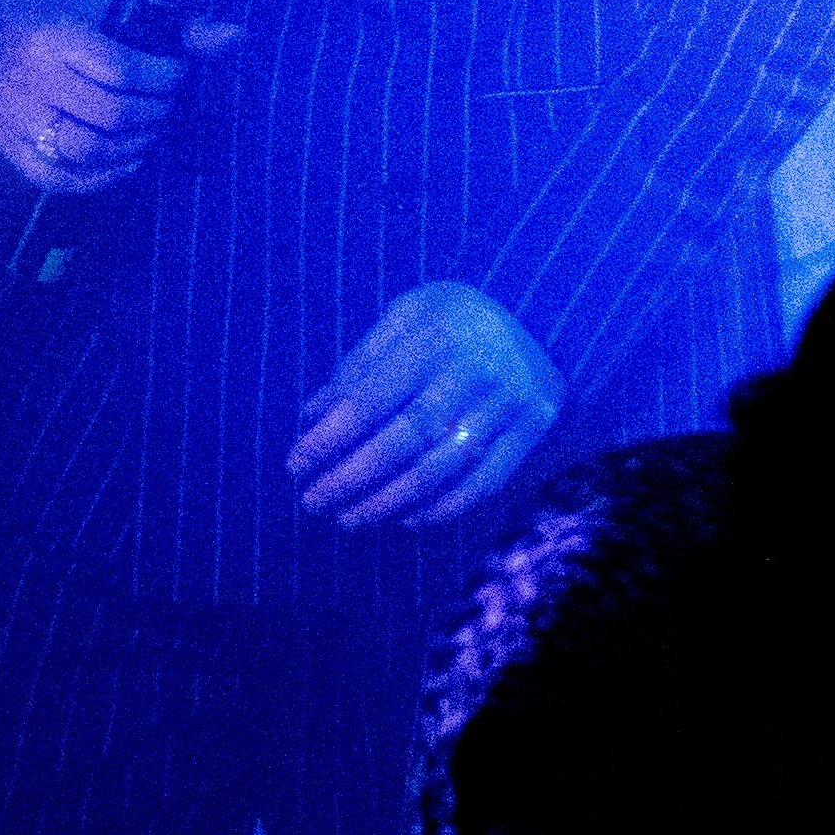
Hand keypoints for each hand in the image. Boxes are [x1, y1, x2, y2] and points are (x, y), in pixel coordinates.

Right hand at [0, 0, 242, 193]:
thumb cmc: (69, 12)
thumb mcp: (116, 7)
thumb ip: (178, 28)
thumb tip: (237, 36)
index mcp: (56, 35)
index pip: (121, 70)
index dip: (163, 79)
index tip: (177, 73)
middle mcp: (30, 78)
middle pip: (110, 115)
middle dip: (155, 114)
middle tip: (167, 106)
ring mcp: (14, 116)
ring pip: (86, 151)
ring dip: (134, 147)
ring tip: (151, 130)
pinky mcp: (5, 144)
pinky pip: (58, 178)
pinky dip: (101, 177)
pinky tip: (127, 160)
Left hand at [288, 281, 563, 529]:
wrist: (538, 317)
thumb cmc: (452, 320)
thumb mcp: (405, 317)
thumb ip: (360, 364)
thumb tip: (311, 418)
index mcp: (436, 333)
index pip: (371, 398)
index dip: (329, 438)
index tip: (295, 465)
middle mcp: (477, 368)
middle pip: (404, 440)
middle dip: (350, 478)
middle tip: (312, 502)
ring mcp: (509, 401)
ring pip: (439, 469)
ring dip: (386, 503)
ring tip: (346, 518)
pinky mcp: (532, 428)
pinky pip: (482, 484)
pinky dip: (438, 509)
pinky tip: (402, 518)